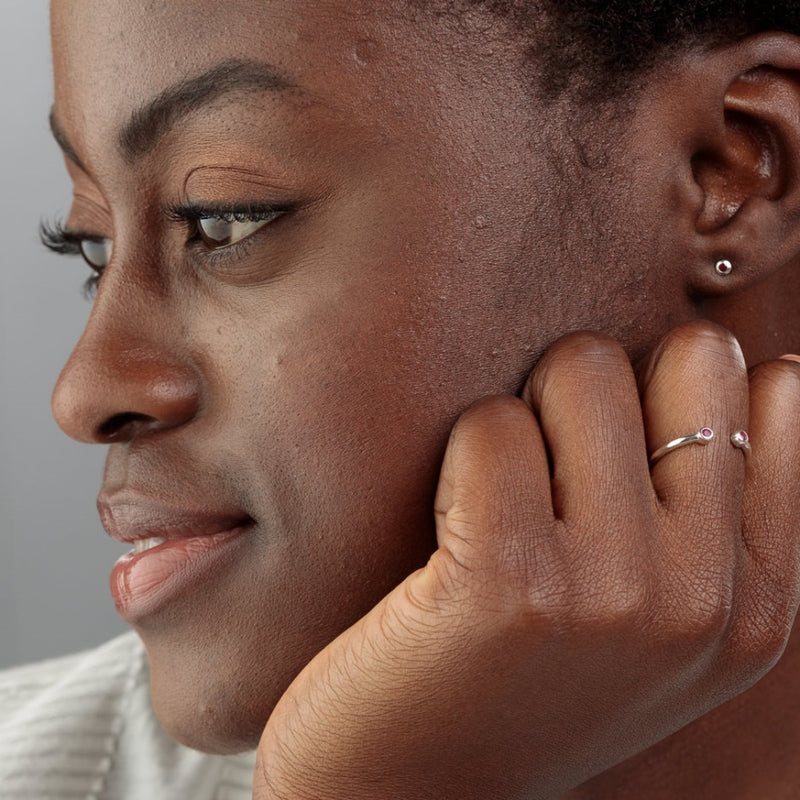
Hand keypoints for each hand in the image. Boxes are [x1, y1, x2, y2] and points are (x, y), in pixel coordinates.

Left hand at [253, 321, 799, 799]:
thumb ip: (708, 513)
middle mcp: (704, 594)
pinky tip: (448, 531)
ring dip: (526, 417)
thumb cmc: (524, 684)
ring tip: (498, 503)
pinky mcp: (510, 580)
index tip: (627, 446)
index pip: (783, 394)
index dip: (688, 390)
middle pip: (690, 355)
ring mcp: (614, 589)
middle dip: (613, 387)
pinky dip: (459, 456)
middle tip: (553, 458)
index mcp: (756, 601)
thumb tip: (754, 363)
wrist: (413, 794)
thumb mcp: (656, 623)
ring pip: (583, 369)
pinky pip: (492, 426)